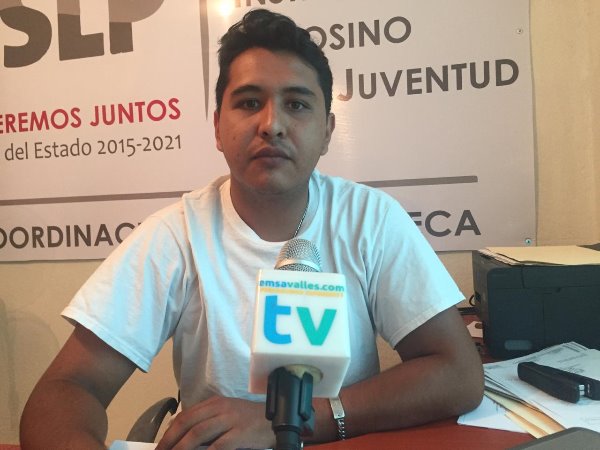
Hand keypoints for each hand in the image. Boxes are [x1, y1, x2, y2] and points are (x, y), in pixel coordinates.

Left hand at [155, 396, 274, 449]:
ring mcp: (230, 420)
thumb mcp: (227, 414)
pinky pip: (217, 446)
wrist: (276, 420)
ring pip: (198, 433)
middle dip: (170, 440)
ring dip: (182, 448)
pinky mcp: (240, 434)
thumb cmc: (250, 421)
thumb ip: (208, 421)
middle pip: (188, 423)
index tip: (160, 446)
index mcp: (215, 403)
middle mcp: (220, 408)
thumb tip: (184, 436)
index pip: (186, 415)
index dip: (169, 431)